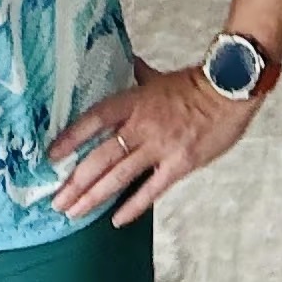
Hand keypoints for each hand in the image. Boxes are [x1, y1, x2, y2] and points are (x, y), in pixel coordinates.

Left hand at [48, 60, 257, 224]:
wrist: (230, 91)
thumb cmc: (196, 84)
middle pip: (100, 157)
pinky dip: (132, 206)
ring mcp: (159, 146)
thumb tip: (130, 62)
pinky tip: (115, 219)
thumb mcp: (160, 77)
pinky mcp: (178, 164)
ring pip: (119, 176)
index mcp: (133, 102)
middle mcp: (141, 125)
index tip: (50, 156)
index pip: (93, 120)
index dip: (70, 138)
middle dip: (75, 182)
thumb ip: (140, 74)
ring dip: (93, 196)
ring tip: (73, 213)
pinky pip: (151, 190)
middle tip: (56, 202)